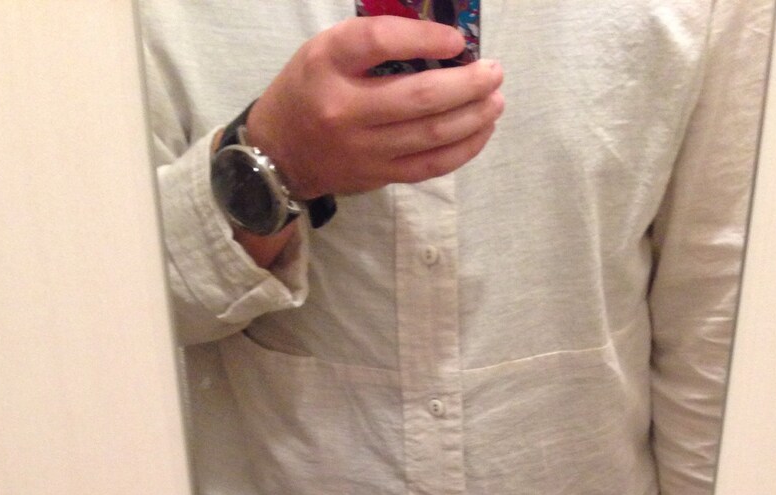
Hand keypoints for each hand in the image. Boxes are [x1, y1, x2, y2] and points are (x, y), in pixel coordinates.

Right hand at [245, 18, 504, 200]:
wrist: (280, 154)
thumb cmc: (309, 90)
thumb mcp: (325, 51)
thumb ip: (372, 42)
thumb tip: (438, 39)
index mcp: (327, 63)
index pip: (379, 42)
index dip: (425, 38)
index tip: (457, 40)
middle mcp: (344, 108)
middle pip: (418, 97)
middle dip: (467, 84)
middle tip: (494, 72)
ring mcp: (364, 148)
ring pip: (431, 134)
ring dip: (473, 116)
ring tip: (495, 100)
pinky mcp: (378, 175)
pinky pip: (430, 165)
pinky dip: (463, 148)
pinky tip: (481, 131)